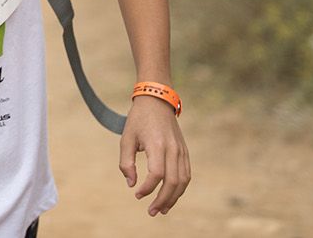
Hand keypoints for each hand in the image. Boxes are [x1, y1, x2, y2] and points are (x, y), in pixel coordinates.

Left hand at [119, 94, 189, 216]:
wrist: (157, 100)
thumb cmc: (138, 119)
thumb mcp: (126, 138)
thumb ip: (126, 162)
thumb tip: (131, 183)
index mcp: (157, 144)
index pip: (157, 174)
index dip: (147, 188)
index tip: (137, 194)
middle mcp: (173, 149)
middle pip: (173, 182)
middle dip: (162, 200)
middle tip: (151, 212)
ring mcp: (181, 150)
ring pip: (182, 181)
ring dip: (173, 198)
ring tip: (162, 209)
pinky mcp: (184, 151)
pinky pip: (186, 174)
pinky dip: (180, 188)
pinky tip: (171, 196)